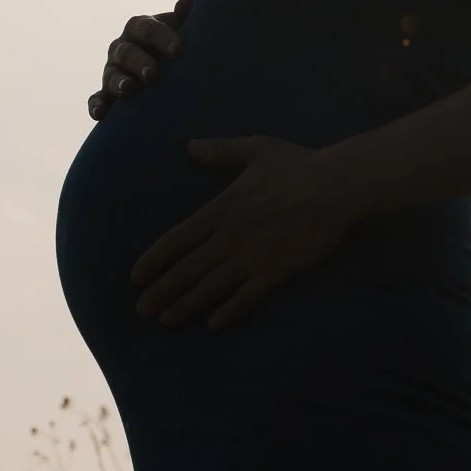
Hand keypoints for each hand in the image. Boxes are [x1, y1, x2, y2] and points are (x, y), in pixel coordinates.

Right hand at [87, 0, 192, 120]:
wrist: (163, 63)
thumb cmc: (172, 43)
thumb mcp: (179, 29)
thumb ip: (183, 17)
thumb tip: (188, 1)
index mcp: (139, 27)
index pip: (149, 29)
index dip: (162, 38)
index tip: (179, 50)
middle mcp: (122, 46)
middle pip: (127, 52)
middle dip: (139, 62)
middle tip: (153, 74)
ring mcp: (112, 69)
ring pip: (111, 75)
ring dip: (119, 82)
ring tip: (128, 89)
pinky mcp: (106, 91)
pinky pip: (97, 98)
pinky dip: (96, 105)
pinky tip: (99, 114)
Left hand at [130, 136, 356, 330]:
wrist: (334, 188)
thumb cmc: (297, 165)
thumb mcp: (254, 148)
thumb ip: (219, 150)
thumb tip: (189, 146)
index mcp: (221, 209)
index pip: (176, 239)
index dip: (154, 259)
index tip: (136, 277)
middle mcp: (229, 237)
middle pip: (186, 270)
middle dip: (161, 292)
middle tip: (142, 310)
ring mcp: (251, 258)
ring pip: (209, 288)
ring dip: (185, 306)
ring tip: (167, 320)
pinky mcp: (275, 273)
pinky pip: (246, 298)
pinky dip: (228, 312)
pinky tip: (214, 324)